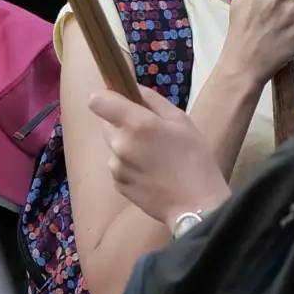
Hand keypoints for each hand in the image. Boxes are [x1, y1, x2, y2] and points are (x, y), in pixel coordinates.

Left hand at [88, 86, 231, 226]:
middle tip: (150, 132)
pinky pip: (118, 166)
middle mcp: (120, 144)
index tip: (121, 100)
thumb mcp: (181, 120)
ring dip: (127, 145)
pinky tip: (152, 172)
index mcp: (136, 124)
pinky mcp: (117, 184)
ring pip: (114, 145)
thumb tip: (132, 88)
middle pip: (106, 123)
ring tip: (155, 157)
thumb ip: (153, 100)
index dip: (107, 97)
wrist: (195, 205)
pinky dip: (130, 165)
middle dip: (121, 123)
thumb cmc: (195, 159)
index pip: (98, 101)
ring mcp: (116, 167)